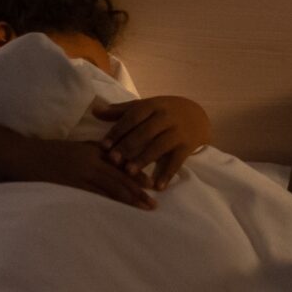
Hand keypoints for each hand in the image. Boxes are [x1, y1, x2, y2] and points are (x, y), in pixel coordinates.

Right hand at [20, 140, 156, 209]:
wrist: (24, 155)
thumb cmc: (49, 151)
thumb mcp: (75, 146)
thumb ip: (95, 150)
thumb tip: (113, 157)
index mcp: (93, 151)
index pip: (120, 164)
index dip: (136, 176)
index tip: (150, 184)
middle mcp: (90, 161)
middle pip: (119, 178)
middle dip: (137, 192)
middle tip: (152, 204)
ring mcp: (80, 174)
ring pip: (110, 188)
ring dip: (128, 200)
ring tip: (142, 209)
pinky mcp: (70, 186)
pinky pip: (93, 196)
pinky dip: (107, 205)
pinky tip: (117, 213)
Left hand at [92, 97, 210, 190]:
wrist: (197, 116)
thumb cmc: (163, 113)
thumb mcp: (145, 107)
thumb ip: (120, 111)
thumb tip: (94, 111)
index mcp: (153, 105)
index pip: (133, 117)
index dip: (118, 131)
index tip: (103, 146)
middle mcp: (166, 117)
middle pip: (145, 132)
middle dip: (128, 146)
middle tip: (112, 160)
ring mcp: (178, 132)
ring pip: (160, 146)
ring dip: (144, 159)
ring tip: (129, 172)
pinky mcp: (188, 146)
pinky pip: (177, 161)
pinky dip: (167, 174)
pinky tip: (157, 186)